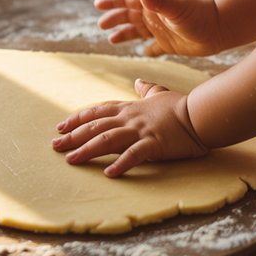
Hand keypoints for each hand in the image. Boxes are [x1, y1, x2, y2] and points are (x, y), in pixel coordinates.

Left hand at [52, 79, 208, 176]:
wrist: (200, 114)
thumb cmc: (180, 106)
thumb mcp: (159, 93)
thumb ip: (146, 89)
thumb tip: (138, 82)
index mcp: (129, 108)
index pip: (97, 112)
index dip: (77, 119)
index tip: (60, 127)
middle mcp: (130, 119)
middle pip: (95, 127)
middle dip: (73, 137)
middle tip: (55, 146)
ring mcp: (141, 131)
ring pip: (107, 139)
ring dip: (87, 150)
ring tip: (71, 160)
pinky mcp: (154, 144)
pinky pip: (134, 154)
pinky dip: (121, 163)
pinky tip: (108, 173)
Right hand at [95, 0, 223, 56]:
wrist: (219, 31)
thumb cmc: (199, 16)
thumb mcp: (177, 8)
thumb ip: (158, 0)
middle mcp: (154, 12)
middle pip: (128, 10)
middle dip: (113, 13)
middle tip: (100, 19)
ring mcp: (160, 27)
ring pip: (135, 29)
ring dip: (123, 32)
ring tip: (110, 38)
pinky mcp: (168, 43)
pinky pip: (153, 47)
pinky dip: (147, 49)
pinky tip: (142, 52)